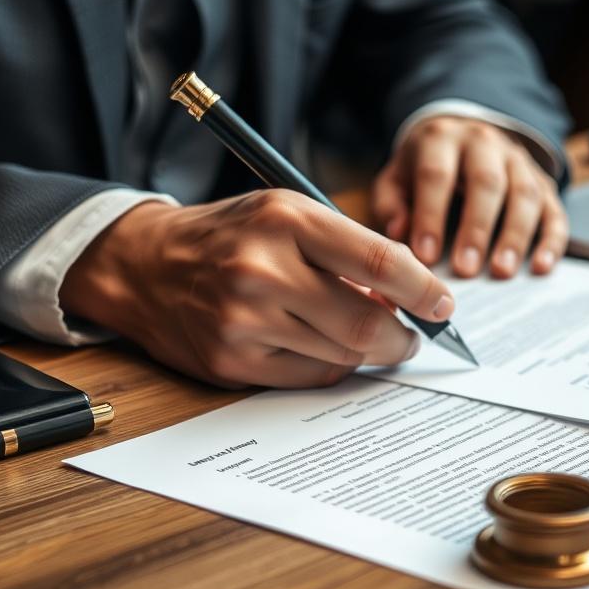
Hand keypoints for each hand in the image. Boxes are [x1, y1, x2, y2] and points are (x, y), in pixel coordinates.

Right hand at [59, 191, 454, 388]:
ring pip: (344, 354)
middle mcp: (261, 269)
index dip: (423, 289)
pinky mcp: (232, 362)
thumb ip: (346, 249)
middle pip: (367, 323)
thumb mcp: (286, 213)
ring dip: (369, 351)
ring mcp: (243, 321)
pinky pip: (311, 375)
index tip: (443, 304)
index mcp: (284, 219)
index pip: (378, 260)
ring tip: (366, 334)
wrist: (145, 265)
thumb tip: (407, 297)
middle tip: (413, 336)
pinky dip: (332, 365)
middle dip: (404, 337)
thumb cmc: (231, 235)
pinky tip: (324, 346)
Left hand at [372, 116, 567, 278]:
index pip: (436, 175)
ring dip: (515, 235)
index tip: (427, 256)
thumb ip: (391, 204)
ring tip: (502, 272)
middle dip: (476, 228)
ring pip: (524, 194)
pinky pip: (554, 210)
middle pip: (486, 183)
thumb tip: (399, 235)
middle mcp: (484, 143)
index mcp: (441, 139)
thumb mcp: (397, 177)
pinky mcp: (543, 183)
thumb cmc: (424, 167)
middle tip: (466, 270)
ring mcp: (518, 161)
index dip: (431, 216)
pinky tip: (542, 267)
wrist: (462, 137)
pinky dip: (551, 240)